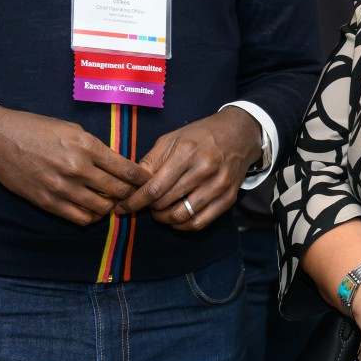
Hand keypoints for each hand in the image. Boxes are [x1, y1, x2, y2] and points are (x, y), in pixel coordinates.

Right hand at [0, 105, 147, 225]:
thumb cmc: (35, 129)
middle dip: (130, 193)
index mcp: (86, 146)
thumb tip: (115, 163)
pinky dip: (92, 216)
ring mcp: (63, 188)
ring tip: (111, 200)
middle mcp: (77, 168)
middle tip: (132, 193)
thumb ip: (94, 147)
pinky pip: (80, 218)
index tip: (146, 179)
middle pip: (118, 190)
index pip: (126, 168)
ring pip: (102, 208)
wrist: (0, 140)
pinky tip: (93, 209)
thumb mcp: (71, 129)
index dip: (141, 177)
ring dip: (111, 206)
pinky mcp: (49, 202)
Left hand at [114, 106, 260, 231]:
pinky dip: (182, 226)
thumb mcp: (171, 139)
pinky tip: (175, 218)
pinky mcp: (228, 199)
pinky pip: (199, 223)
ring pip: (180, 216)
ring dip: (163, 218)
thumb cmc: (200, 136)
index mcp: (186, 153)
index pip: (154, 188)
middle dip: (148, 208)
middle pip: (165, 203)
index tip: (122, 207)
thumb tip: (131, 185)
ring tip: (158, 211)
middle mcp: (203, 170)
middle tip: (143, 204)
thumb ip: (150, 162)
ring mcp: (218, 186)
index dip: (135, 201)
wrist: (238, 135)